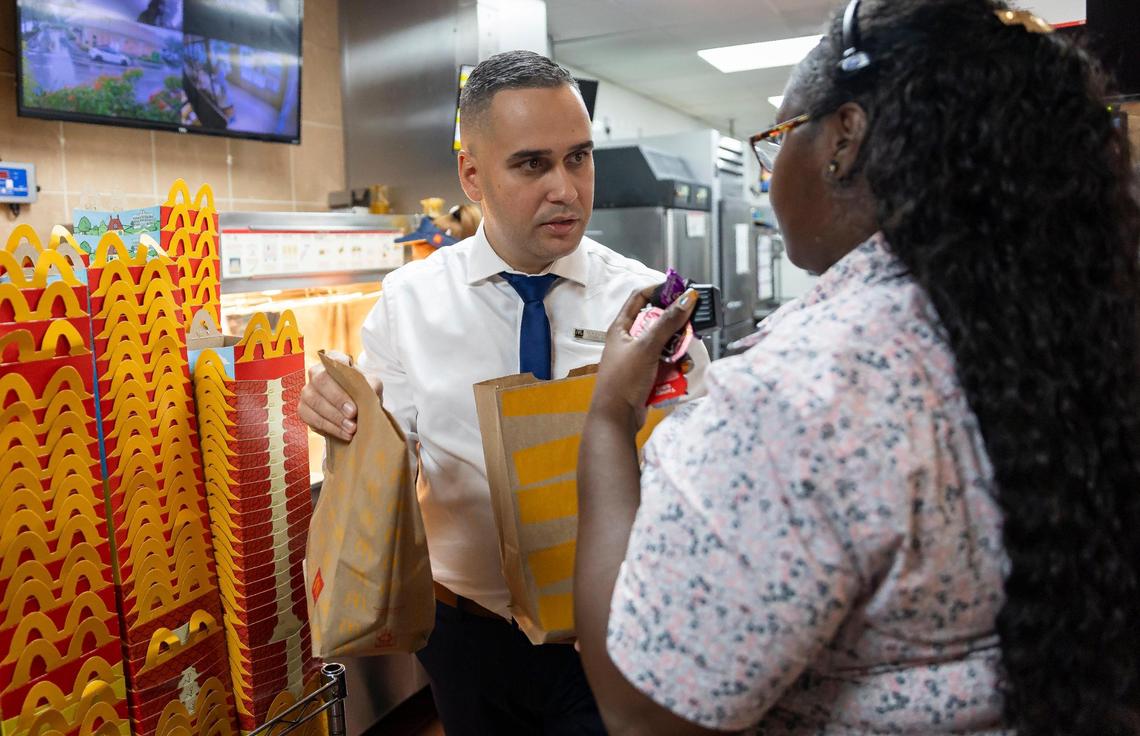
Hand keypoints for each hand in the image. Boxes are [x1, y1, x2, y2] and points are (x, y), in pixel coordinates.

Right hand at [298, 350, 382, 441]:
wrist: (354, 409)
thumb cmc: (362, 391)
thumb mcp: (372, 385)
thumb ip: (371, 386)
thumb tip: (369, 394)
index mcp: (334, 360)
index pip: (334, 362)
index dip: (342, 377)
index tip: (355, 393)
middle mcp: (316, 372)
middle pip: (321, 382)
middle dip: (337, 399)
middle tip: (353, 414)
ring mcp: (307, 391)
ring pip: (314, 401)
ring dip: (334, 417)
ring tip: (351, 428)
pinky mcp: (303, 409)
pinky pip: (311, 418)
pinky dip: (329, 428)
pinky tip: (344, 434)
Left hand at [592, 286, 698, 426]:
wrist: (617, 418)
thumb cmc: (623, 380)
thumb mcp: (646, 347)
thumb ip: (667, 323)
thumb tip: (686, 298)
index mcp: (621, 328)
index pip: (639, 298)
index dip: (659, 291)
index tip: (680, 291)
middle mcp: (629, 340)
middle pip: (659, 323)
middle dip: (676, 328)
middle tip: (691, 329)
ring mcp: (639, 358)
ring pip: (666, 345)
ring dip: (678, 351)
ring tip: (686, 357)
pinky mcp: (648, 374)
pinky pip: (667, 364)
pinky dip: (675, 367)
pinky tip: (681, 372)